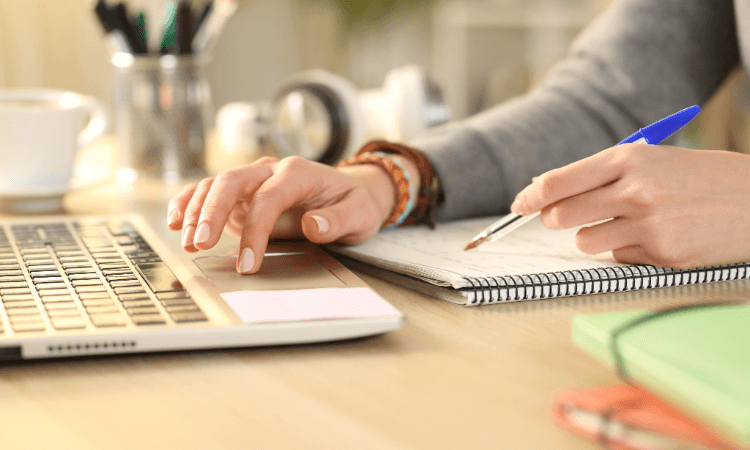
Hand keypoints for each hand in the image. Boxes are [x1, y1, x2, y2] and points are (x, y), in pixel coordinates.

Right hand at [167, 156, 400, 273]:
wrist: (349, 194)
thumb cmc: (354, 204)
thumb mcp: (359, 214)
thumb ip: (337, 221)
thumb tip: (312, 226)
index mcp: (298, 172)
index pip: (269, 198)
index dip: (255, 230)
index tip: (248, 263)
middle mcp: (271, 171)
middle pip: (232, 181)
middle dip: (212, 211)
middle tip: (200, 243)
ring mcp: (254, 181)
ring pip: (216, 185)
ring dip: (197, 211)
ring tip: (187, 240)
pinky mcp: (243, 195)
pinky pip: (210, 193)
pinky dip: (191, 203)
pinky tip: (176, 220)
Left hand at [510, 145, 749, 268]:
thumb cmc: (699, 177)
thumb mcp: (652, 161)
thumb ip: (602, 174)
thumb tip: (547, 191)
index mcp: (629, 159)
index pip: (559, 181)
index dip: (532, 196)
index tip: (520, 204)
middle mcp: (635, 190)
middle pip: (561, 215)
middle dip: (556, 219)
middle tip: (566, 217)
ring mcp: (649, 225)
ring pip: (585, 242)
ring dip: (594, 236)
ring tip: (626, 224)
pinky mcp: (663, 255)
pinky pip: (619, 258)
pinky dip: (627, 251)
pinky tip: (656, 238)